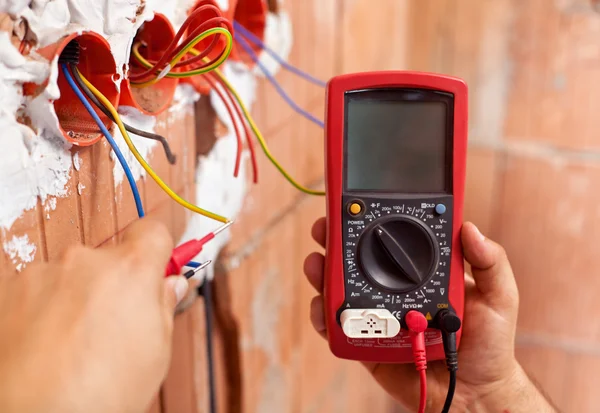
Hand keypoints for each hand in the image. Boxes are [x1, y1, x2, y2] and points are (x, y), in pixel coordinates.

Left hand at [0, 219, 188, 412]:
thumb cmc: (101, 393)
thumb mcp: (156, 351)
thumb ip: (163, 305)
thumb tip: (169, 286)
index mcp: (131, 270)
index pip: (152, 230)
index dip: (157, 248)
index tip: (157, 263)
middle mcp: (86, 262)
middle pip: (110, 257)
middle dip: (116, 282)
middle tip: (116, 321)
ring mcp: (46, 274)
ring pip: (73, 274)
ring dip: (78, 295)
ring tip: (77, 340)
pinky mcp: (12, 290)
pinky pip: (40, 288)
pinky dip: (46, 307)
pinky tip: (51, 342)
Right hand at [304, 218, 555, 411]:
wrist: (475, 395)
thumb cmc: (489, 345)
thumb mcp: (499, 298)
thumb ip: (490, 263)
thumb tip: (469, 228)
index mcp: (424, 273)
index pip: (396, 240)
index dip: (373, 221)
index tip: (357, 205)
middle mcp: (397, 289)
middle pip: (360, 261)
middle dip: (336, 242)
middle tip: (324, 229)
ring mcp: (380, 316)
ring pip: (344, 290)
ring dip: (324, 274)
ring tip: (317, 264)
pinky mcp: (368, 343)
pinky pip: (341, 328)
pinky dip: (325, 317)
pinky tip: (321, 307)